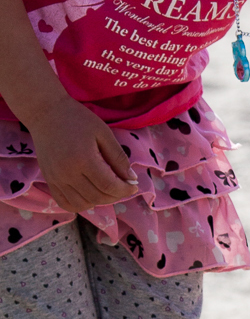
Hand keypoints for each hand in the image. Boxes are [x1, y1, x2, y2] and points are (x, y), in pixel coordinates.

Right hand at [27, 96, 136, 211]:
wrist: (46, 114)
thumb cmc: (78, 119)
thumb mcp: (104, 133)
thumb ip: (118, 157)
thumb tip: (131, 178)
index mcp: (83, 160)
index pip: (109, 186)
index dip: (125, 189)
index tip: (134, 185)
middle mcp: (67, 173)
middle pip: (97, 197)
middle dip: (116, 195)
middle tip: (124, 186)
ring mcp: (56, 179)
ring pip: (82, 204)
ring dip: (100, 201)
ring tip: (108, 189)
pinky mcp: (49, 181)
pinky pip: (65, 203)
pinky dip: (81, 205)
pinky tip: (91, 195)